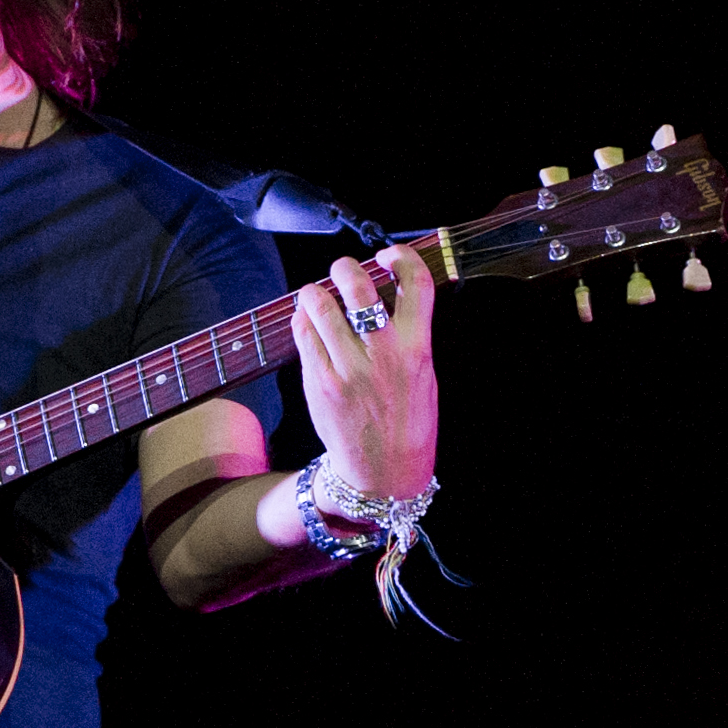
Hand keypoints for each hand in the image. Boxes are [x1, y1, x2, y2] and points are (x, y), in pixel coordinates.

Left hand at [292, 244, 437, 505]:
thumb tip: (389, 291)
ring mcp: (347, 369)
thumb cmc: (407, 421)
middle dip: (346, 267)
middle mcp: (382, 355)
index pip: (415, 284)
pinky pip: (303, 335)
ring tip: (316, 293)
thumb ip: (410, 333)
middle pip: (358, 288)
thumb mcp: (424, 374)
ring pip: (321, 307)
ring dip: (315, 291)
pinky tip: (307, 321)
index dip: (401, 256)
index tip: (388, 254)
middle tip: (342, 268)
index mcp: (418, 349)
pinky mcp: (318, 382)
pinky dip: (303, 320)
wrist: (381, 473)